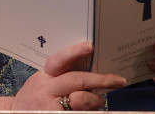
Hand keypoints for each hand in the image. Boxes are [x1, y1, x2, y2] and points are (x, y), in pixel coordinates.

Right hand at [12, 41, 126, 110]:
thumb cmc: (36, 96)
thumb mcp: (43, 80)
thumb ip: (62, 73)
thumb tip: (91, 64)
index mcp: (45, 76)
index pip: (59, 60)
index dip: (75, 52)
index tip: (89, 46)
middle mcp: (47, 90)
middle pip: (76, 80)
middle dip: (100, 80)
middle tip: (118, 80)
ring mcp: (52, 107)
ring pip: (81, 100)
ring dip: (96, 100)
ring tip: (101, 100)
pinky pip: (79, 113)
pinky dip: (89, 111)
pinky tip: (93, 110)